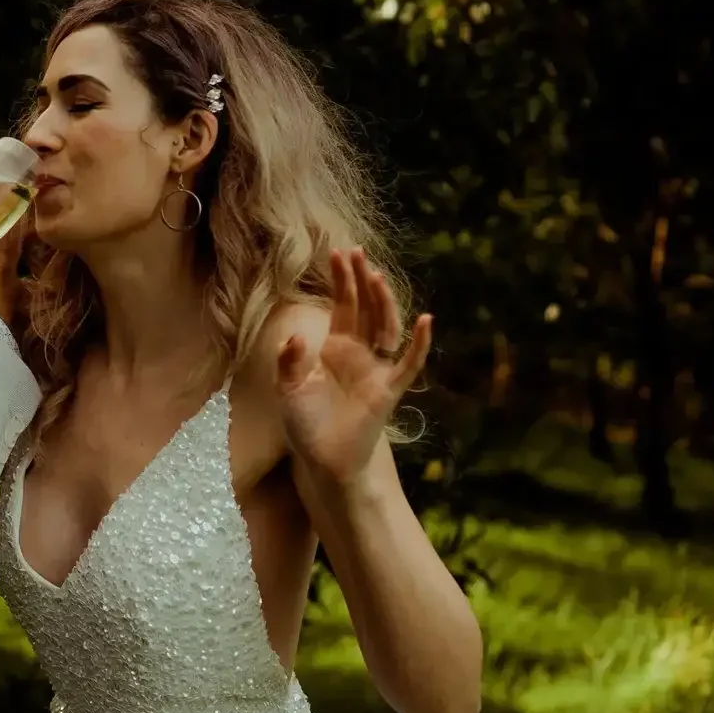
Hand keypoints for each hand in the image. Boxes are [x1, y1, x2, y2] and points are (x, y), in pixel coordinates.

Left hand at [278, 248, 432, 484]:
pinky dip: (419, 344)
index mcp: (335, 348)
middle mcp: (359, 353)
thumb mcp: (287, 389)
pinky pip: (409, 364)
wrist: (324, 460)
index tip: (339, 253)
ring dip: (382, 303)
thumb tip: (296, 336)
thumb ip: (289, 361)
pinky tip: (425, 320)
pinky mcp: (389, 390)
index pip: (343, 306)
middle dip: (360, 281)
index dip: (342, 281)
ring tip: (375, 276)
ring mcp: (376, 369)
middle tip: (356, 252)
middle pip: (365, 309)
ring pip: (385, 327)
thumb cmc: (306, 425)